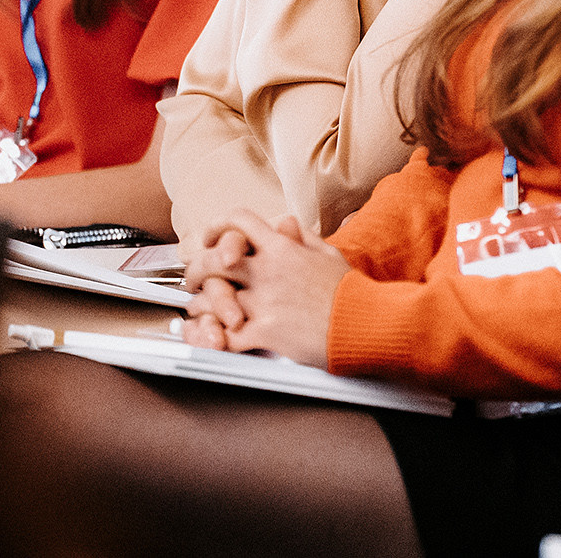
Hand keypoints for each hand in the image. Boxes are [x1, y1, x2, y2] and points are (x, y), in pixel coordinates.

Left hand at [182, 211, 348, 367]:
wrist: (367, 324)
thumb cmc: (351, 291)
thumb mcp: (328, 254)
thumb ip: (302, 237)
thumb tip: (284, 222)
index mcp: (283, 248)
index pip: (239, 222)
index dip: (217, 225)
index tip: (210, 237)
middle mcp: (268, 271)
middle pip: (214, 261)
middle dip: (196, 269)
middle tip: (193, 278)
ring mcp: (265, 302)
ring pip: (213, 299)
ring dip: (200, 305)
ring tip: (198, 309)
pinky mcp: (266, 333)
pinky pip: (226, 335)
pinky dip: (211, 338)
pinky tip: (209, 337)